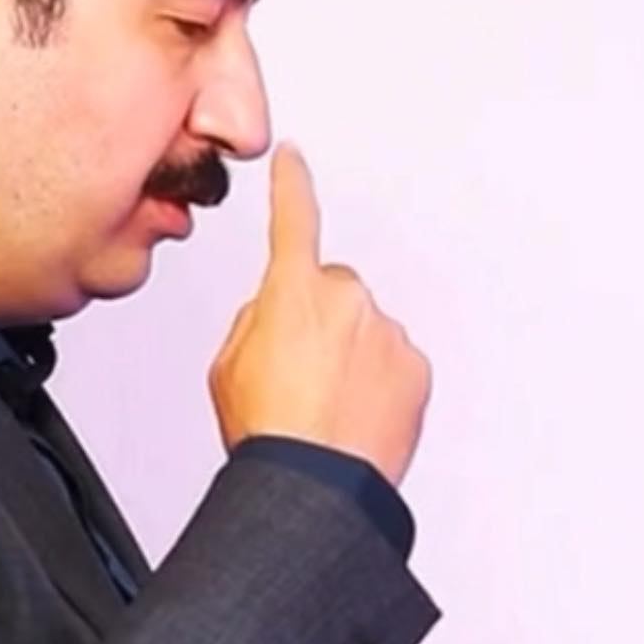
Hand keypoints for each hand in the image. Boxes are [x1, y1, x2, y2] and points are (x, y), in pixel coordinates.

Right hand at [208, 146, 431, 487]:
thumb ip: (254, 320)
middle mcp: (347, 300)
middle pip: (332, 292)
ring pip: (366, 330)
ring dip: (350, 358)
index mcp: (292, 290)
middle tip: (298, 376)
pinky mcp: (415, 367)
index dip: (291, 185)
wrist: (316, 484)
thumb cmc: (270, 432)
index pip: (292, 218)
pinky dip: (379, 384)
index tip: (294, 159)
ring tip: (325, 406)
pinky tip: (354, 416)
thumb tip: (276, 312)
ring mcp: (386, 333)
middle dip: (318, 322)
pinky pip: (394, 364)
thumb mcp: (228, 367)